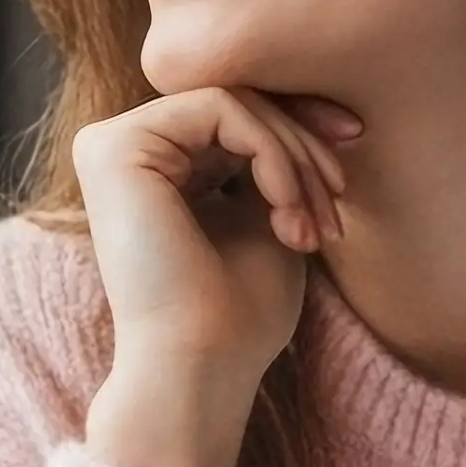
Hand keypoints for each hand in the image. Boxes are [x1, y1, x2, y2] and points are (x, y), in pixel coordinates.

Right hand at [74, 86, 361, 466]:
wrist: (204, 366)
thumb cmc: (240, 313)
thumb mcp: (270, 216)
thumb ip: (274, 161)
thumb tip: (311, 111)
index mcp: (155, 166)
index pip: (236, 112)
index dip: (300, 119)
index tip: (355, 141)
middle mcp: (123, 149)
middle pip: (236, 100)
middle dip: (304, 140)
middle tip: (340, 197)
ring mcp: (110, 144)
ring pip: (234, 101)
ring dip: (294, 158)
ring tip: (312, 225)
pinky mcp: (115, 147)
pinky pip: (220, 109)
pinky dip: (271, 153)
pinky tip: (284, 210)